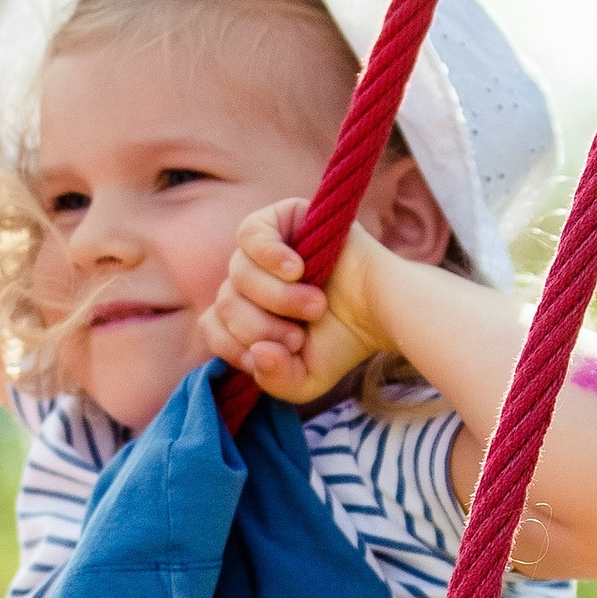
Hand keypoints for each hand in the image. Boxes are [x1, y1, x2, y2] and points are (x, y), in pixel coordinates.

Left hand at [202, 202, 389, 402]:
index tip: (273, 354)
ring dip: (276, 297)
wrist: (384, 312)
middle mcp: (250, 279)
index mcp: (246, 311)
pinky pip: (250, 232)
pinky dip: (269, 256)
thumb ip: (274, 380)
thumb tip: (257, 354)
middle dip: (261, 326)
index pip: (212, 324)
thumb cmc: (343, 342)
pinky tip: (298, 269)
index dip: (234, 344)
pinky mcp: (283, 217)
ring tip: (315, 305)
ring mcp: (265, 247)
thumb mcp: (304, 379)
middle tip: (301, 334)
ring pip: (238, 272)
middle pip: (226, 301)